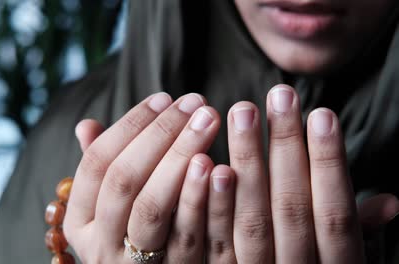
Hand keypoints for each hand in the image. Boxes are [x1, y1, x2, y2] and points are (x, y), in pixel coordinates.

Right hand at [65, 93, 222, 262]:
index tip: (164, 97)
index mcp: (79, 219)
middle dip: (160, 134)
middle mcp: (97, 243)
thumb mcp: (108, 206)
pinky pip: (184, 236)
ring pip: (151, 206)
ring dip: (180, 156)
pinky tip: (220, 165)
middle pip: (124, 178)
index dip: (130, 125)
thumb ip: (102, 169)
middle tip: (196, 103)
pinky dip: (199, 197)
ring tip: (209, 121)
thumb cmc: (131, 233)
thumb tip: (85, 125)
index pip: (97, 161)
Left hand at [207, 84, 398, 262]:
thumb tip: (389, 201)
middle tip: (276, 96)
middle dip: (283, 149)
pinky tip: (204, 164)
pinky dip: (206, 206)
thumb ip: (355, 237)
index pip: (334, 213)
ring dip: (245, 165)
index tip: (321, 114)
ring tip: (239, 114)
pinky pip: (206, 245)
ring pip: (248, 221)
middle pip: (290, 209)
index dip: (329, 163)